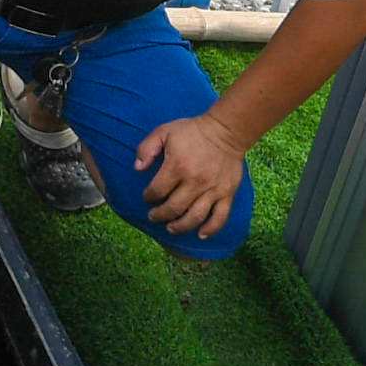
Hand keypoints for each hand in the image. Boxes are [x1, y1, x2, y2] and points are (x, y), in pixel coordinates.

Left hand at [135, 114, 245, 239]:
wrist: (226, 131)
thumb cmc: (192, 131)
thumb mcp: (164, 132)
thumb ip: (147, 148)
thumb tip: (137, 168)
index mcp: (177, 166)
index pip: (157, 190)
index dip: (149, 197)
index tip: (147, 197)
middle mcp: (195, 181)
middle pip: (174, 208)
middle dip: (160, 215)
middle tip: (154, 216)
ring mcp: (213, 189)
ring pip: (195, 217)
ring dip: (180, 226)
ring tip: (171, 228)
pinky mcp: (227, 193)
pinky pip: (220, 216)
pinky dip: (211, 229)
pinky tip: (201, 234)